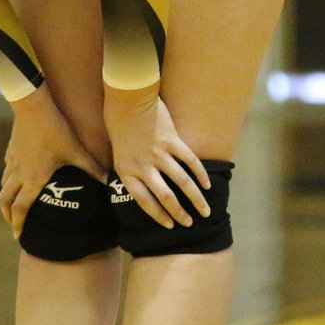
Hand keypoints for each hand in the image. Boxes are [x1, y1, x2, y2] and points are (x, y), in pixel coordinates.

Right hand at [0, 84, 105, 238]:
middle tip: (14, 224)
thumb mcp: (75, 151)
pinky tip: (16, 176)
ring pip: (4, 186)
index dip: (18, 224)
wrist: (33, 107)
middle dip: (8, 216)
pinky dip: (9, 178)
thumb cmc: (55, 130)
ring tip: (13, 204)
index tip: (18, 236)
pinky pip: (7, 169)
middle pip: (5, 202)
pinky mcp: (11, 150)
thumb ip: (91, 168)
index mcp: (34, 179)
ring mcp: (13, 162)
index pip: (21, 209)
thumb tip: (108, 181)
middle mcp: (19, 174)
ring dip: (6, 198)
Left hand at [103, 86, 210, 228]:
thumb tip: (141, 187)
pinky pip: (190, 161)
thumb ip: (130, 170)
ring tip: (205, 211)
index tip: (169, 225)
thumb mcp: (118, 152)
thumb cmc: (119, 124)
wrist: (127, 99)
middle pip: (166, 197)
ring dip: (195, 200)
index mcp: (127, 171)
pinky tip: (207, 186)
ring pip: (182, 182)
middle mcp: (143, 166)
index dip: (158, 215)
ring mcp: (159, 154)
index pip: (144, 201)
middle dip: (179, 213)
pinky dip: (200, 175)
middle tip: (189, 224)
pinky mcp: (172, 141)